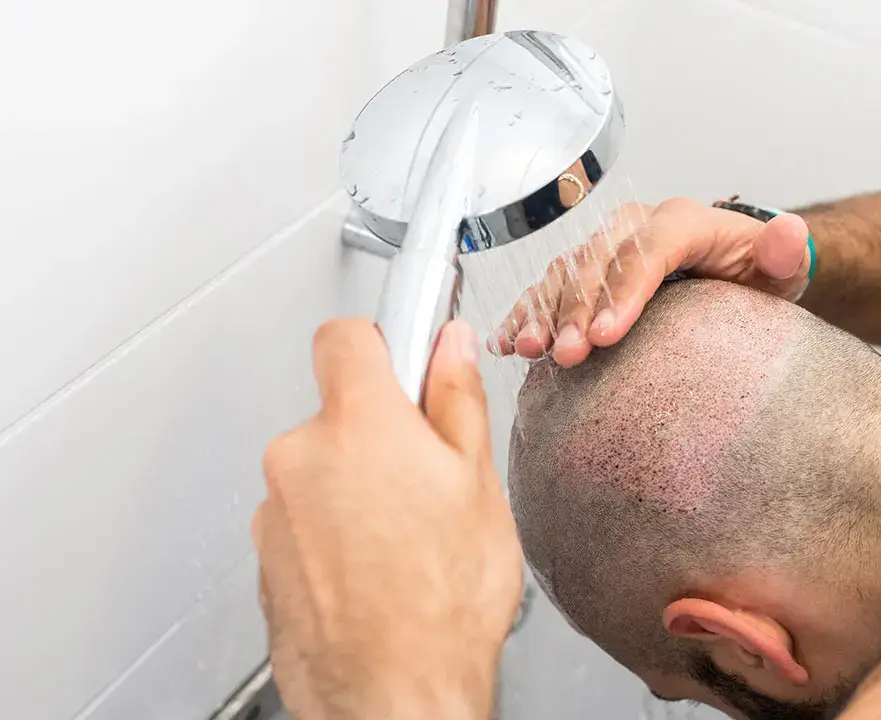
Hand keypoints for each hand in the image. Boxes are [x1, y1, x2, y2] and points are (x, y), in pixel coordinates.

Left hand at [253, 318, 522, 719]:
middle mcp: (301, 457)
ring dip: (354, 487)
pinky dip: (333, 530)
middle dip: (378, 432)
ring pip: (321, 469)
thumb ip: (456, 400)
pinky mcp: (264, 555)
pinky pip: (303, 518)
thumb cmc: (442, 604)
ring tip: (404, 538)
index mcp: (359, 424)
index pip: (348, 335)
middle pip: (338, 410)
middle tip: (426, 477)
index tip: (406, 356)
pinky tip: (376, 567)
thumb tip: (450, 347)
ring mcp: (275, 509)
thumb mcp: (477, 485)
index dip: (383, 341)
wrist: (393, 696)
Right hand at [490, 197, 811, 366]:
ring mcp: (604, 252)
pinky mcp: (585, 278)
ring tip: (531, 350)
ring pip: (564, 274)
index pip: (649, 250)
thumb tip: (791, 234)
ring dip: (544, 312)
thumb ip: (784, 253)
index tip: (610, 336)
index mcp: (681, 222)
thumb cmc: (756, 276)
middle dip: (579, 309)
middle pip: (598, 262)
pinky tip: (506, 343)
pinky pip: (547, 291)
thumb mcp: (779, 269)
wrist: (734, 276)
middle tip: (570, 355)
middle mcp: (634, 230)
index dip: (625, 290)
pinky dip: (524, 313)